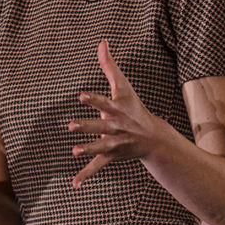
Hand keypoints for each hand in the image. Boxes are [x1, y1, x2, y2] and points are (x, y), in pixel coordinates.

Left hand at [67, 39, 175, 187]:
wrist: (153, 137)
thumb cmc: (133, 107)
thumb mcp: (123, 86)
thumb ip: (108, 65)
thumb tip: (102, 41)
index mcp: (116, 109)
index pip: (103, 102)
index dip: (93, 99)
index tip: (81, 95)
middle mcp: (115, 126)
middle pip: (99, 126)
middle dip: (87, 126)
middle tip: (71, 126)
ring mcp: (113, 143)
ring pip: (99, 147)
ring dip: (88, 149)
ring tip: (74, 151)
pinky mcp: (110, 156)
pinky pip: (97, 166)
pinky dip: (86, 175)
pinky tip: (74, 183)